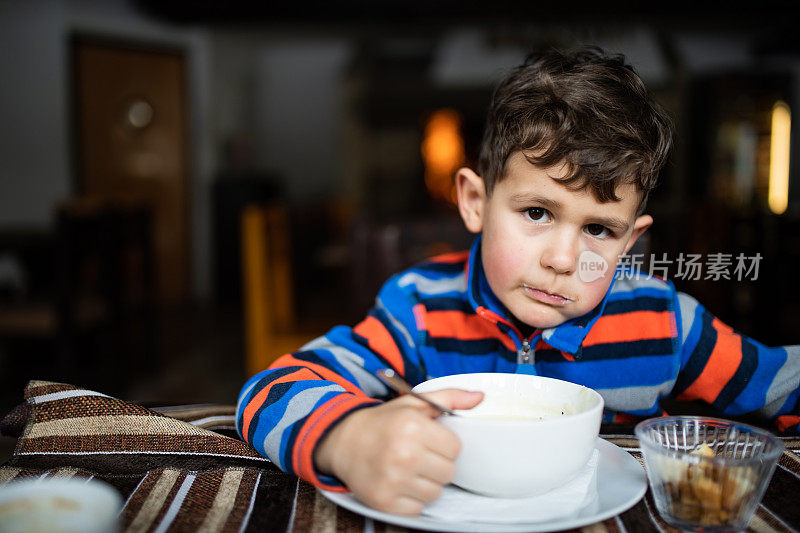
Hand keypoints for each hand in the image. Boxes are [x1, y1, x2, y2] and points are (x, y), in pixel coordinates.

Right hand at [313, 389, 482, 514]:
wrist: (343, 441)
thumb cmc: (383, 422)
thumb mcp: (413, 403)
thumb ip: (449, 398)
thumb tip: (480, 397)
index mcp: (412, 427)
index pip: (456, 449)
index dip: (445, 445)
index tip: (431, 441)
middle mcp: (403, 454)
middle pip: (448, 473)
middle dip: (438, 464)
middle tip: (420, 455)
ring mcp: (393, 480)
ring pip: (435, 493)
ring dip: (426, 483)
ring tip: (409, 469)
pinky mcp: (384, 501)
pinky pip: (418, 508)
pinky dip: (412, 499)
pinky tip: (400, 483)